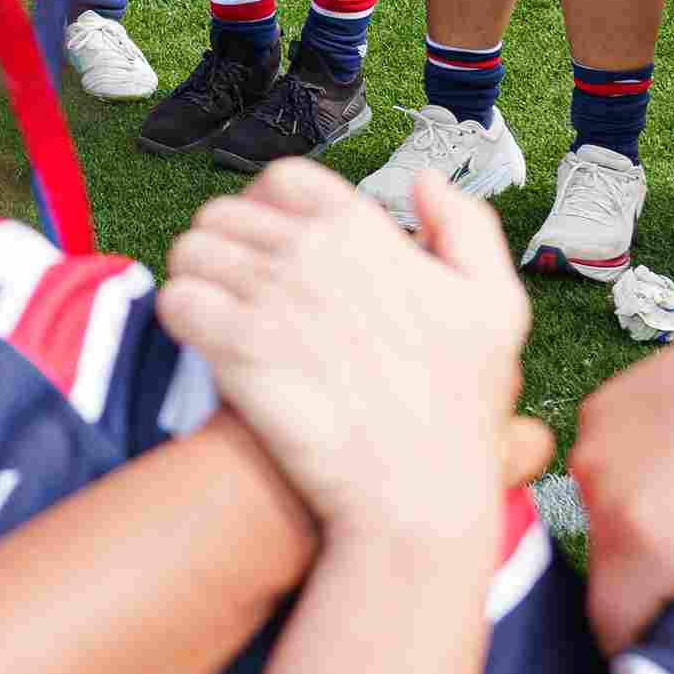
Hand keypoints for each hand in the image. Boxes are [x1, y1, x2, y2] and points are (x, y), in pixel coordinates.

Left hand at [156, 161, 548, 558]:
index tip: (269, 243)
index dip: (266, 205)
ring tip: (215, 313)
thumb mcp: (496, 306)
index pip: (283, 178)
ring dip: (196, 276)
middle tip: (235, 286)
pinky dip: (179, 315)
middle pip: (224, 212)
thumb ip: (466, 228)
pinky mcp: (238, 350)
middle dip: (224, 244)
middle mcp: (314, 252)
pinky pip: (176, 300)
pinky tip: (203, 342)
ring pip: (191, 250)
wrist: (418, 495)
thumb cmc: (459, 409)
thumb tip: (427, 182)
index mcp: (366, 231)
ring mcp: (272, 297)